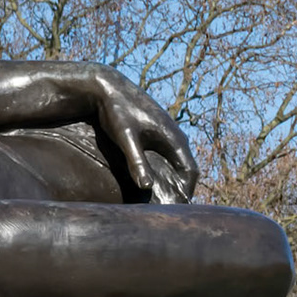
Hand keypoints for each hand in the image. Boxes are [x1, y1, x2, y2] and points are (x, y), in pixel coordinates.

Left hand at [88, 67, 200, 202]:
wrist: (106, 86)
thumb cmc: (116, 112)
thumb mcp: (125, 137)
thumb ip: (136, 161)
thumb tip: (146, 187)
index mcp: (174, 138)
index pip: (190, 172)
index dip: (186, 192)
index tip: (177, 209)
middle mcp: (175, 135)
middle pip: (185, 169)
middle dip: (180, 189)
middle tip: (170, 210)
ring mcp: (166, 132)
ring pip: (176, 161)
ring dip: (172, 179)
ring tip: (161, 199)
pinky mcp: (155, 131)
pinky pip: (166, 154)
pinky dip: (164, 169)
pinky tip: (150, 180)